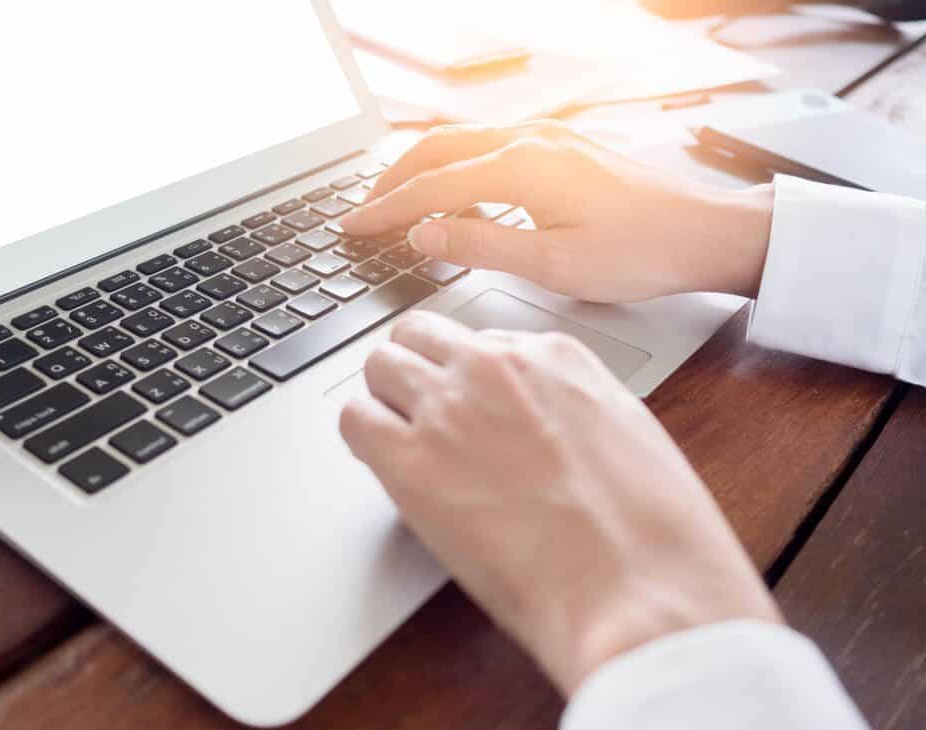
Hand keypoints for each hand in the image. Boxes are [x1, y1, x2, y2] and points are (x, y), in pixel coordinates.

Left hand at [340, 312, 781, 695]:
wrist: (638, 590)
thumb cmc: (650, 531)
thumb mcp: (627, 433)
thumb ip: (570, 407)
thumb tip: (536, 417)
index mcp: (554, 356)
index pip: (479, 341)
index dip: (467, 378)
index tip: (466, 403)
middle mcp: (495, 368)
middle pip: (420, 336)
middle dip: (417, 370)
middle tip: (420, 412)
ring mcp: (450, 409)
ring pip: (381, 366)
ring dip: (386, 398)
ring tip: (400, 439)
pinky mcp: (411, 463)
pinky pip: (355, 420)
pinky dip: (363, 436)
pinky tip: (384, 463)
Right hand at [341, 121, 773, 302]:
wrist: (706, 233)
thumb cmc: (640, 252)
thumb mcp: (554, 264)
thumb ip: (482, 245)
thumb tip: (425, 234)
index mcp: (523, 167)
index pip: (431, 187)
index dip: (385, 209)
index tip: (351, 226)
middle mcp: (531, 140)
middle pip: (438, 149)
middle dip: (392, 178)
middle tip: (361, 208)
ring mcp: (549, 137)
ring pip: (463, 140)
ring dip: (421, 166)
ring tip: (394, 195)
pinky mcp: (564, 146)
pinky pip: (490, 143)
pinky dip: (456, 162)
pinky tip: (454, 186)